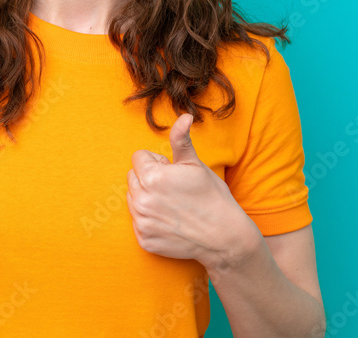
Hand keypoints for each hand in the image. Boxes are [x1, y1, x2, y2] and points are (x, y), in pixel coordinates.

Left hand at [126, 114, 258, 268]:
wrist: (224, 238)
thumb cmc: (212, 197)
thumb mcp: (196, 164)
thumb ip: (181, 140)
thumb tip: (185, 116)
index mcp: (152, 177)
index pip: (138, 158)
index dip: (158, 163)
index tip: (174, 173)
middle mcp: (142, 200)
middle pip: (133, 178)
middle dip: (149, 179)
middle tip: (174, 189)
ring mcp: (142, 223)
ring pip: (133, 198)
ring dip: (147, 198)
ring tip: (172, 205)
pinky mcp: (144, 240)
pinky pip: (138, 221)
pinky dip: (150, 220)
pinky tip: (170, 221)